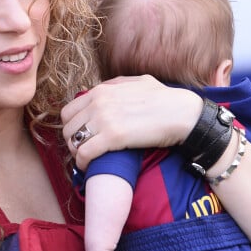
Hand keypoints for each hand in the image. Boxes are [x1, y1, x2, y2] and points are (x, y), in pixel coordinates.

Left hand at [61, 75, 201, 170]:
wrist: (182, 114)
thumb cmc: (165, 99)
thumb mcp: (138, 82)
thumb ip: (117, 85)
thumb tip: (104, 89)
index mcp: (101, 91)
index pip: (68, 112)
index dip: (71, 128)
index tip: (79, 137)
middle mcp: (98, 103)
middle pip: (67, 128)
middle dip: (72, 142)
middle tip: (82, 152)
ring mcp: (104, 119)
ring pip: (73, 141)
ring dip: (76, 154)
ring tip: (86, 160)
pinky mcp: (113, 137)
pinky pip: (85, 153)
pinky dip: (83, 163)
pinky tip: (89, 167)